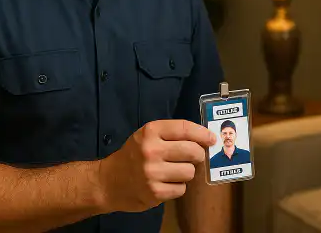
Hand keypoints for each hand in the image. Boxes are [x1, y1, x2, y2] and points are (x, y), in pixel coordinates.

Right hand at [98, 120, 216, 212]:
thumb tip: (205, 138)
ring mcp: (152, 173)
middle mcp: (151, 150)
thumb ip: (172, 134)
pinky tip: (165, 183)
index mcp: (150, 132)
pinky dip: (177, 187)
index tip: (212, 139)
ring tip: (173, 171)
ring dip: (186, 172)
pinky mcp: (154, 193)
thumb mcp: (147, 136)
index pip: (185, 128)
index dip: (202, 133)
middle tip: (191, 157)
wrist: (108, 182)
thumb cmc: (133, 155)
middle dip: (197, 155)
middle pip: (193, 151)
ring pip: (190, 172)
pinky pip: (181, 189)